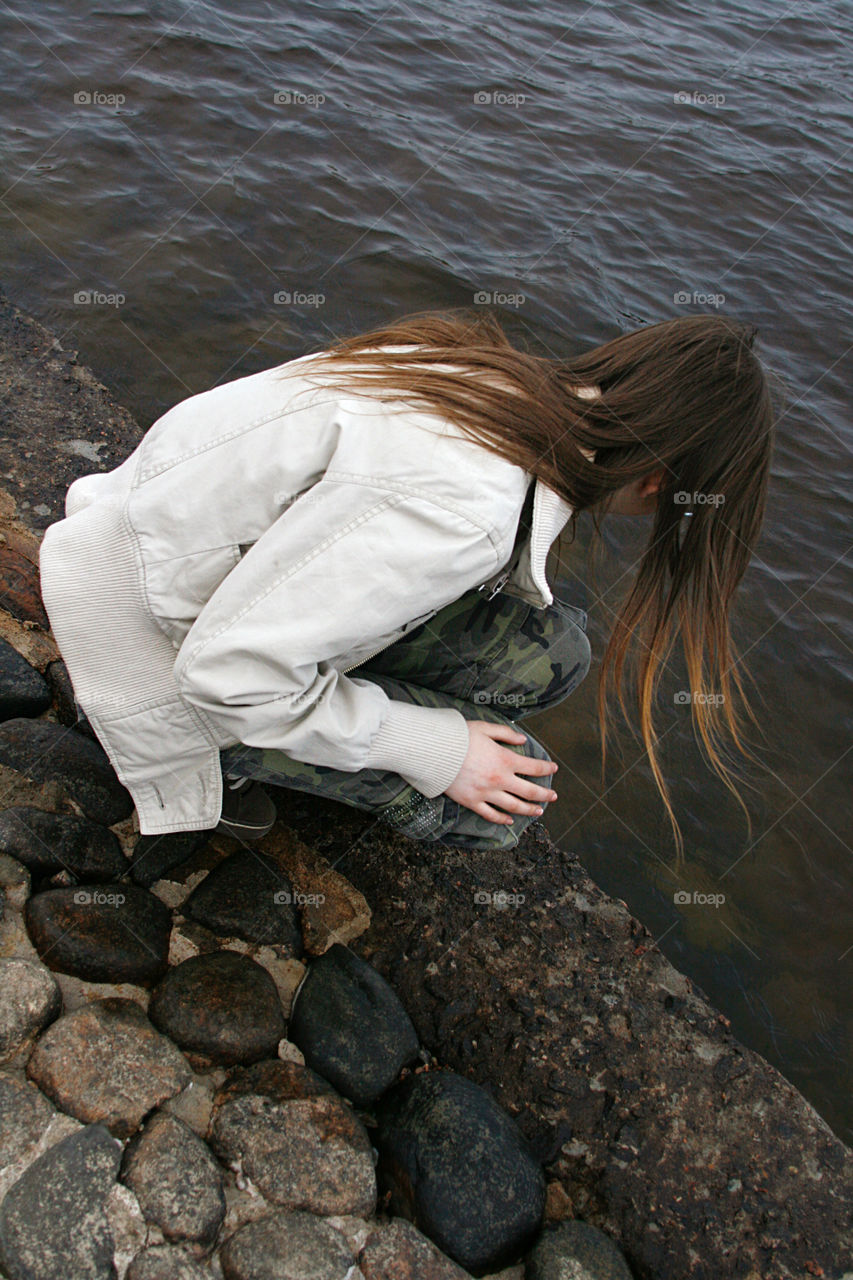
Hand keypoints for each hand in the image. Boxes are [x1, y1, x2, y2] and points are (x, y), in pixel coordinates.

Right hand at [443, 720, 557, 826]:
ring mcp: (486, 793)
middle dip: (544, 794)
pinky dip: (502, 818)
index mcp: (505, 760)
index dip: (546, 768)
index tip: (554, 768)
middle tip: (553, 796)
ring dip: (529, 810)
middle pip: (529, 791)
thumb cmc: (458, 737)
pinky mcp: (472, 802)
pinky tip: (510, 820)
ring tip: (539, 811)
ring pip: (513, 806)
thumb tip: (523, 739)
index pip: (534, 767)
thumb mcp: (484, 728)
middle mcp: (499, 779)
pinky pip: (490, 814)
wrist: (434, 751)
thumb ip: (506, 734)